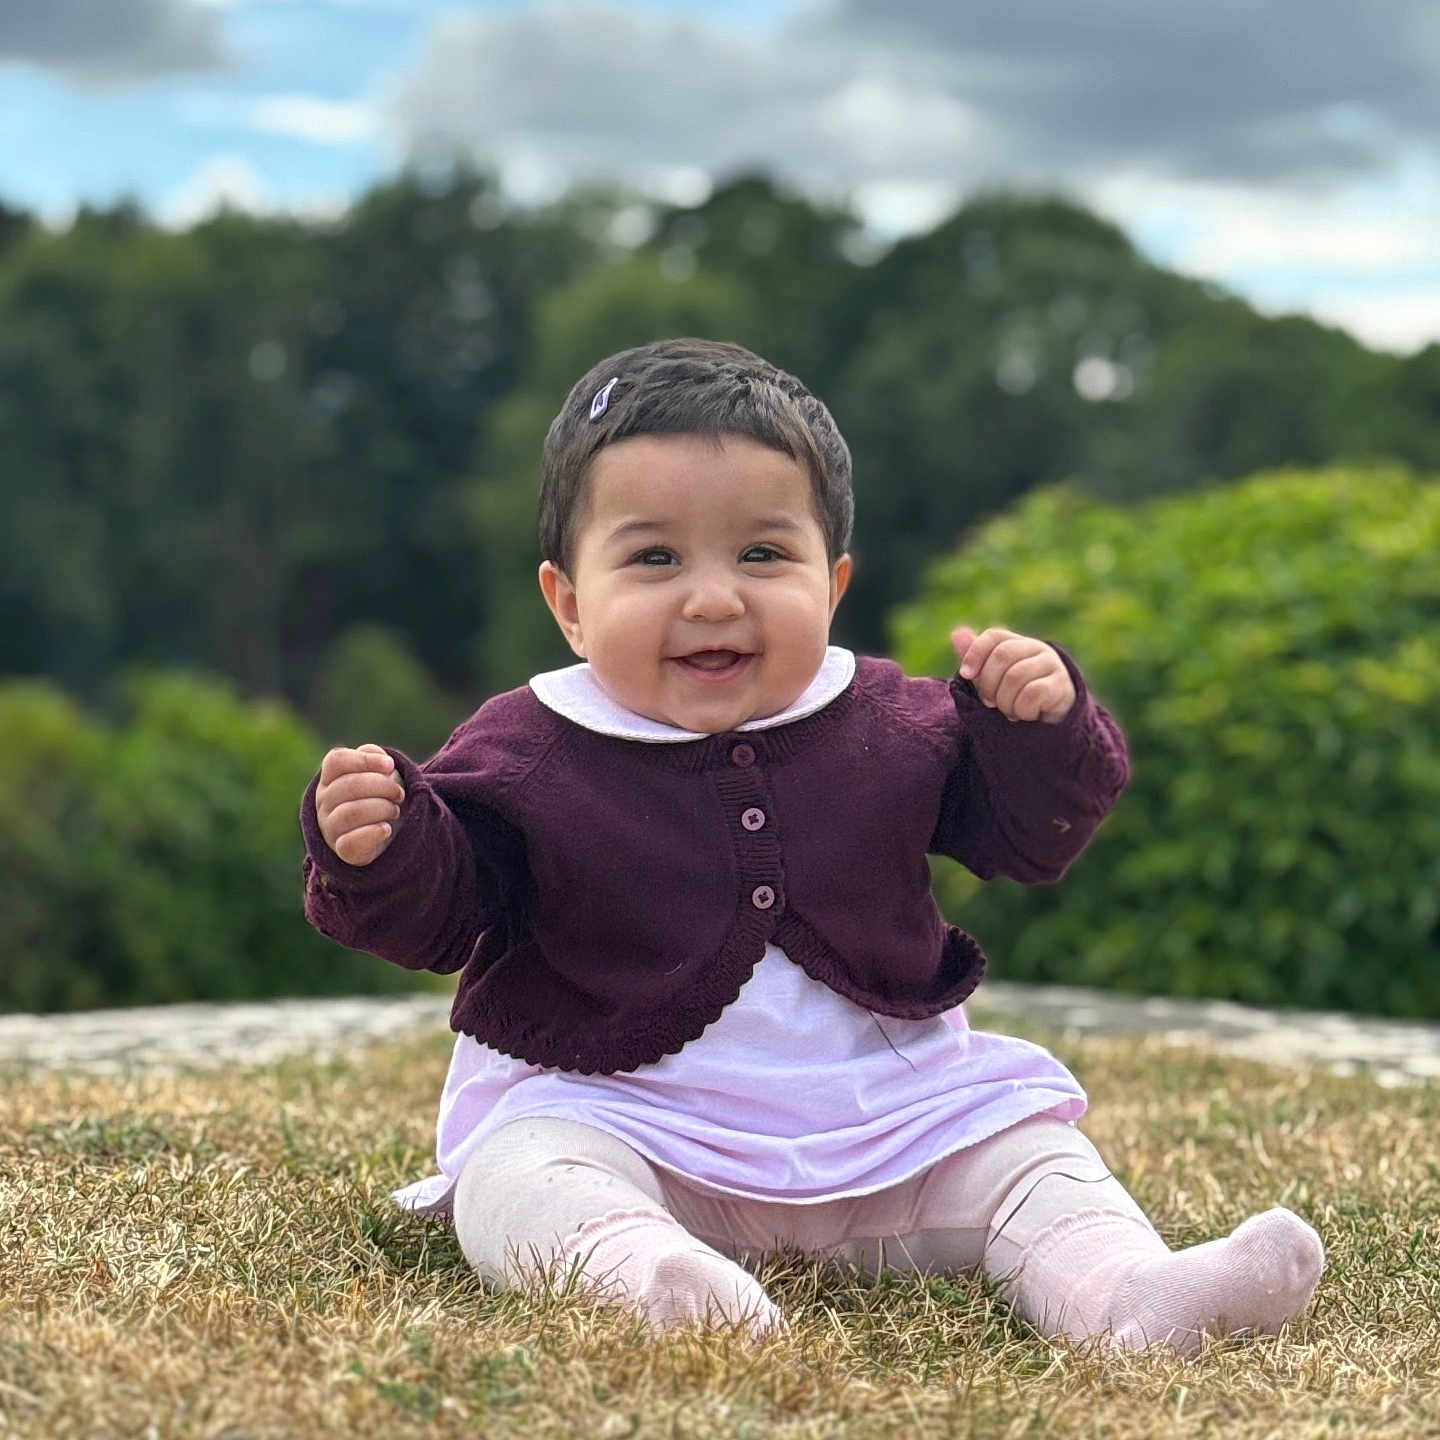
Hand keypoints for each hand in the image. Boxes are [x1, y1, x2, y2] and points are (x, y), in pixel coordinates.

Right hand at [316, 744, 406, 864]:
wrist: (385, 830)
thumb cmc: (380, 794)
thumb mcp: (378, 771)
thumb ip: (375, 757)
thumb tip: (383, 762)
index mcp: (331, 778)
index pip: (336, 761)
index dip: (364, 760)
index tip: (390, 765)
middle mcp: (324, 801)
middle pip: (348, 786)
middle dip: (383, 786)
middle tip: (399, 793)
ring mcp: (330, 826)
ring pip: (350, 813)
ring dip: (381, 808)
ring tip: (394, 810)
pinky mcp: (342, 850)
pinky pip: (350, 843)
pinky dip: (373, 833)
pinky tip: (386, 828)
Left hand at [951, 626, 1075, 723]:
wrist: (1052, 717)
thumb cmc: (1016, 694)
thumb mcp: (992, 677)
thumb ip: (975, 658)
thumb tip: (957, 633)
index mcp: (1017, 643)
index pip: (994, 636)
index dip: (975, 653)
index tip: (965, 675)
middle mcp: (1036, 648)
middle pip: (1002, 655)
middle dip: (988, 683)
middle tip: (990, 703)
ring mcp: (1051, 664)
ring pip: (1016, 676)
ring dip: (1005, 701)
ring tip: (1009, 711)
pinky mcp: (1061, 685)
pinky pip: (1032, 693)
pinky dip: (1021, 709)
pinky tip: (1026, 715)